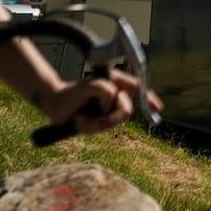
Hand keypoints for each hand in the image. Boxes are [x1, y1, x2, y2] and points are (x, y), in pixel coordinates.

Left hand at [34, 69, 160, 136]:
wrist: (53, 104)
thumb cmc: (70, 92)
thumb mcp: (88, 86)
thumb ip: (104, 89)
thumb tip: (114, 99)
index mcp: (115, 82)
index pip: (137, 88)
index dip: (149, 99)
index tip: (157, 108)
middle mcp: (114, 95)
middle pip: (126, 110)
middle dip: (109, 117)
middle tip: (92, 116)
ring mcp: (108, 108)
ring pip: (114, 122)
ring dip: (96, 123)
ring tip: (80, 119)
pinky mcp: (100, 120)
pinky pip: (103, 128)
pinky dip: (91, 127)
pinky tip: (80, 122)